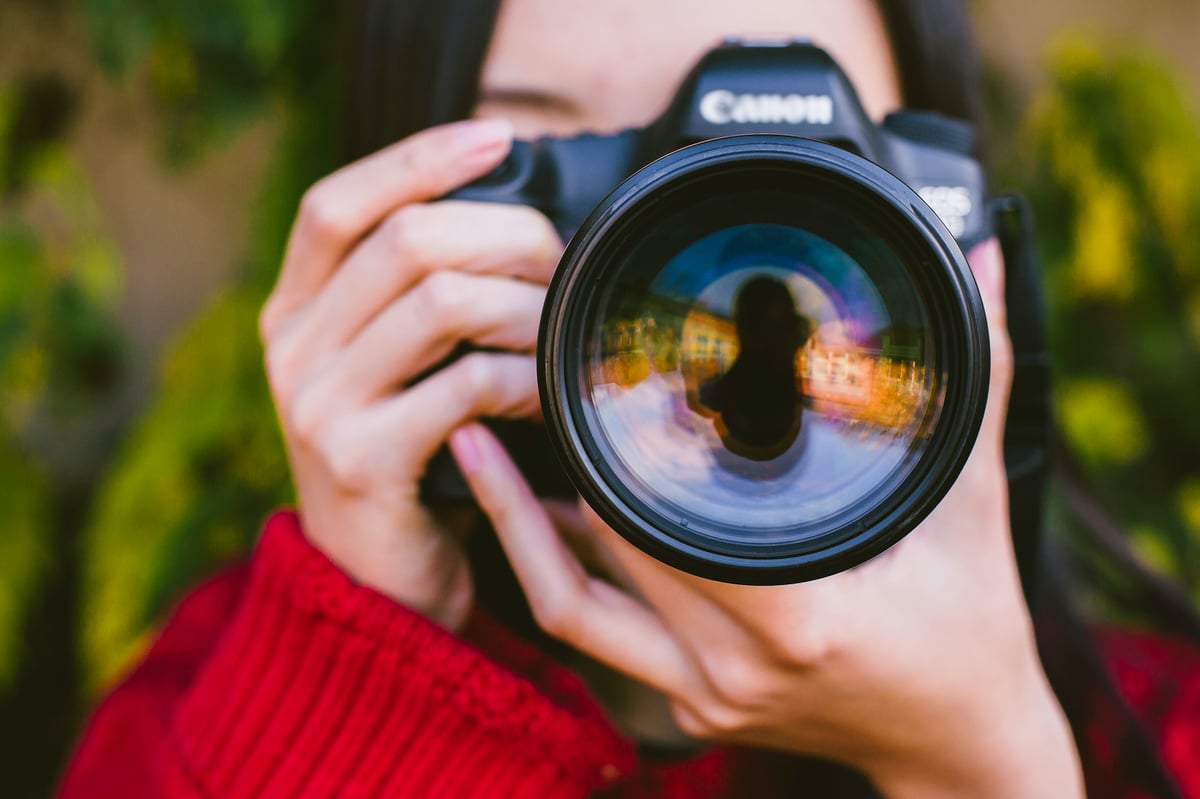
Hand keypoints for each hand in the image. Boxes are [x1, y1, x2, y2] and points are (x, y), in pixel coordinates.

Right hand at [260, 118, 561, 629]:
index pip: (339, 202)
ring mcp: (318, 406)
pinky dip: (526, 381)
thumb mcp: (387, 369)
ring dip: (525, 309)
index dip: (417, 157)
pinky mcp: (360, 462)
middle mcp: (292, 350)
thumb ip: (413, 299)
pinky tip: (548, 400)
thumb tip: (511, 217)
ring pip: (442, 302)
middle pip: (406, 240)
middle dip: (506, 237)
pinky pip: (466, 386)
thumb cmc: (406, 462)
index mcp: (293, 313)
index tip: (498, 137)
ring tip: (560, 336)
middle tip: (562, 265)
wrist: (375, 586)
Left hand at [450, 239, 1084, 796]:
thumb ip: (977, 379)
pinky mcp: (689, 708)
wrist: (959, 741)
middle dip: (552, 468)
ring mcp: (702, 696)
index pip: (662, 523)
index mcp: (797, 618)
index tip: (577, 382)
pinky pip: (595, 632)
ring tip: (478, 444)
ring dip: (520, 525)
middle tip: (513, 383)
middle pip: (604, 550)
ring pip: (569, 604)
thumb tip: (986, 265)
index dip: (611, 451)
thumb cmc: (973, 627)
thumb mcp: (976, 502)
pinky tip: (535, 509)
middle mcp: (732, 667)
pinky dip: (557, 568)